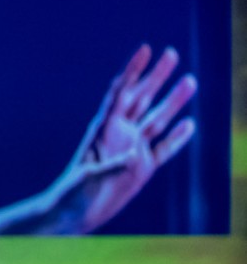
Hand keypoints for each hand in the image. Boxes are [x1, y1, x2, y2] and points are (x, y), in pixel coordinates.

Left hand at [45, 44, 196, 232]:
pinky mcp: (142, 168)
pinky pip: (163, 149)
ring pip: (156, 119)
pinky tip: (190, 124)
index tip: (145, 49)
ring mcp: (132, 149)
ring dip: (173, 101)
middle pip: (141, 97)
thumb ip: (116, 165)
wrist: (73, 214)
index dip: (133, 70)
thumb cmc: (74, 193)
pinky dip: (177, 137)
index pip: (120, 92)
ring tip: (190, 81)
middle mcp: (119, 133)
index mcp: (103, 128)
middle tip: (172, 52)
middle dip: (156, 76)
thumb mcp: (92, 178)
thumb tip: (139, 154)